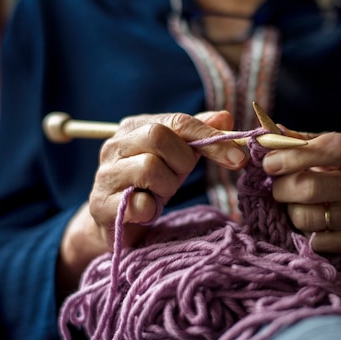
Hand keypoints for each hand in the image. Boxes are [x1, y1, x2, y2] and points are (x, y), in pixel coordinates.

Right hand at [57, 110, 247, 294]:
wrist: (119, 221)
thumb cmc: (153, 182)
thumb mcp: (179, 155)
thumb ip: (201, 135)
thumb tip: (225, 118)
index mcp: (135, 126)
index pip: (178, 121)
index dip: (211, 138)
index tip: (239, 158)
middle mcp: (114, 145)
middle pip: (158, 136)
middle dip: (182, 160)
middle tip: (180, 175)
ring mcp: (105, 174)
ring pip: (149, 167)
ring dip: (167, 185)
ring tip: (160, 193)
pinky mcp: (101, 205)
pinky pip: (139, 203)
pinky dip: (151, 209)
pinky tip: (148, 209)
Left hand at [262, 128, 340, 258]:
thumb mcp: (337, 151)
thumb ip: (302, 142)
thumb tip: (266, 136)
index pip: (332, 148)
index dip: (295, 155)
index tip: (269, 162)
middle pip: (311, 187)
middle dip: (282, 188)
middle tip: (277, 186)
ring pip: (308, 218)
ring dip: (291, 211)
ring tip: (296, 205)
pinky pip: (317, 242)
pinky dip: (306, 234)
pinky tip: (312, 223)